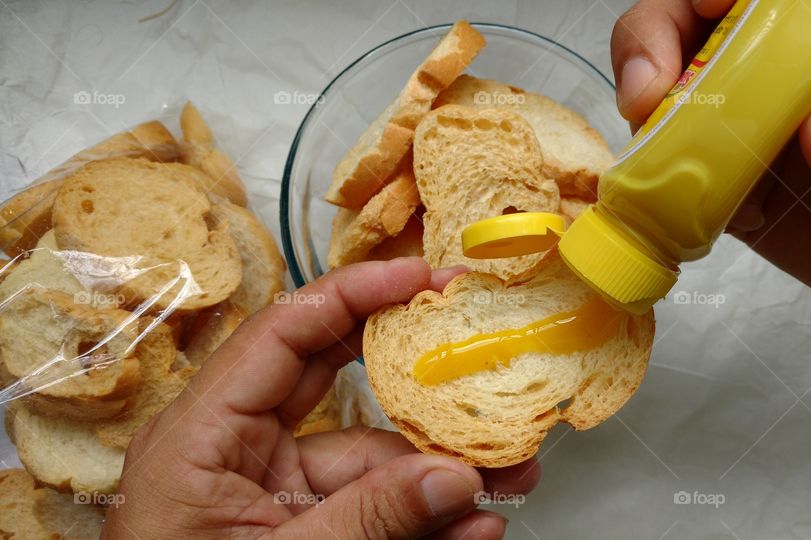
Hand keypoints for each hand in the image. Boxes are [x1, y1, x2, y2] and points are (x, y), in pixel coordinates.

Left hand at [103, 258, 538, 538]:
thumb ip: (369, 519)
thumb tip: (455, 478)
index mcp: (203, 434)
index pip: (284, 332)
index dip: (356, 293)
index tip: (421, 279)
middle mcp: (238, 448)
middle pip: (337, 381)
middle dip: (415, 377)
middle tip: (475, 353)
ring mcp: (273, 490)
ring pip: (371, 459)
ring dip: (439, 472)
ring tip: (506, 478)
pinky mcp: (300, 524)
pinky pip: (371, 507)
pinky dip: (423, 518)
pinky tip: (472, 525)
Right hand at [612, 1, 810, 324]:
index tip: (705, 10)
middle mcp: (783, 72)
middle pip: (692, 29)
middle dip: (653, 43)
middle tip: (650, 93)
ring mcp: (750, 133)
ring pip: (671, 104)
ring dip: (649, 124)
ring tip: (657, 159)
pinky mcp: (733, 195)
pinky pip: (678, 184)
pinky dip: (661, 193)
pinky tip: (687, 210)